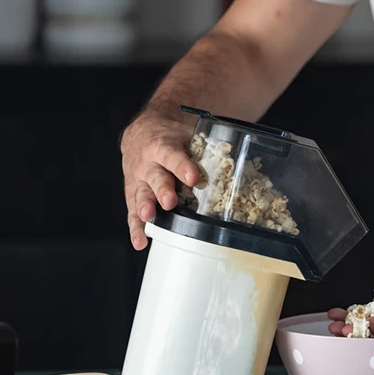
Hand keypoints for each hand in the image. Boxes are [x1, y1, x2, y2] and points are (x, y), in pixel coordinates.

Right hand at [120, 111, 199, 250]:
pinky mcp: (133, 194)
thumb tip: (241, 160)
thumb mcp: (187, 133)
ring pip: (141, 194)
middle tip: (170, 202)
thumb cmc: (171, 137)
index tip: (193, 178)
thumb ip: (207, 146)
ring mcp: (139, 180)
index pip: (173, 156)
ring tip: (150, 218)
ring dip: (146, 207)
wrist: (141, 132)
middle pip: (156, 177)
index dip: (183, 167)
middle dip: (163, 190)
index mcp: (164, 147)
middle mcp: (149, 164)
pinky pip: (132, 212)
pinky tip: (141, 241)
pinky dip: (136, 228)